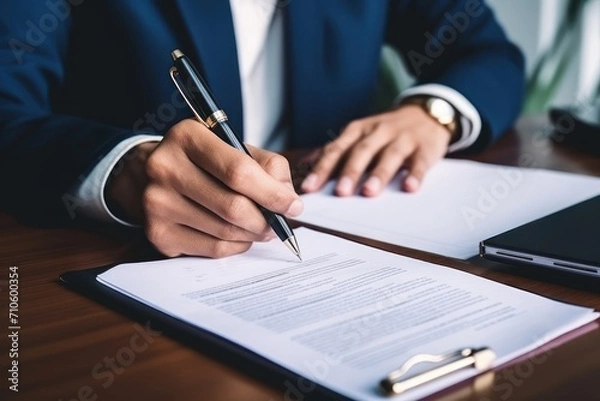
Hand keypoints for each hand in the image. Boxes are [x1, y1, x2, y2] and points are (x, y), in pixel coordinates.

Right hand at [106, 119, 302, 257]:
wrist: (151, 173)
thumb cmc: (204, 160)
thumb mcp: (235, 147)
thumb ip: (268, 167)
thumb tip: (289, 203)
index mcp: (188, 136)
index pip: (238, 171)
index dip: (272, 194)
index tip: (293, 206)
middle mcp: (165, 168)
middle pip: (233, 206)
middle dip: (265, 220)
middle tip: (278, 223)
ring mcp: (157, 203)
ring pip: (225, 232)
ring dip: (252, 234)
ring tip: (260, 227)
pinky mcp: (158, 233)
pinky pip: (213, 249)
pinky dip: (236, 246)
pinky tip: (238, 235)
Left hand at [301, 105, 452, 195]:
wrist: (426, 113)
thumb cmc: (386, 131)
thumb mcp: (360, 136)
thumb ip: (338, 153)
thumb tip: (307, 171)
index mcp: (358, 131)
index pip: (336, 150)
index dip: (322, 169)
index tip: (310, 188)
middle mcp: (378, 131)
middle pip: (361, 151)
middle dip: (350, 171)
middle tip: (341, 192)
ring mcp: (403, 138)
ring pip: (389, 155)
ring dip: (379, 174)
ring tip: (370, 192)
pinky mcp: (425, 147)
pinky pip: (420, 161)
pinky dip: (415, 174)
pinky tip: (409, 187)